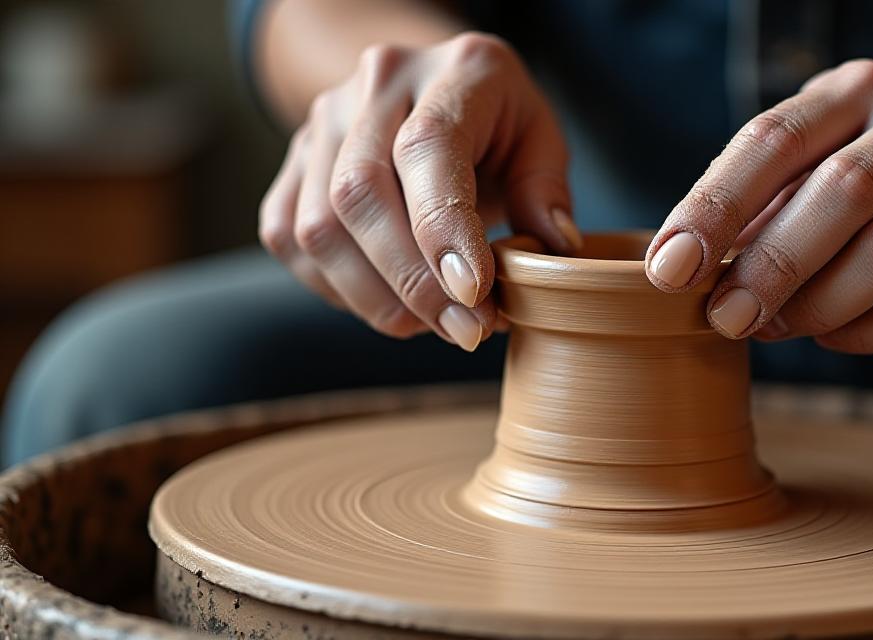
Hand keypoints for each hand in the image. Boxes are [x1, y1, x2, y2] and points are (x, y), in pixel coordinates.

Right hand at [259, 33, 581, 349]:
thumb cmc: (496, 124)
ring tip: (434, 325)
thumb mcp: (540, 139)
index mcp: (455, 70)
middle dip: (413, 281)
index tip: (474, 294)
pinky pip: (290, 239)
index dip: (444, 227)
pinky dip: (338, 289)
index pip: (430, 147)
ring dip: (376, 297)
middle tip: (465, 332)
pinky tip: (390, 303)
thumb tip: (553, 248)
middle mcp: (377, 83)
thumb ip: (545, 190)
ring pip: (318, 226)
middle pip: (361, 191)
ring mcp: (323, 120)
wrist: (431, 88)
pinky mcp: (293, 162)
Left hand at [645, 59, 872, 352]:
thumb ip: (763, 210)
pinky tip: (834, 336)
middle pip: (837, 191)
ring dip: (819, 303)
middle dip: (770, 264)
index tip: (668, 269)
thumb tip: (687, 273)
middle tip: (725, 318)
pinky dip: (868, 332)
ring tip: (778, 327)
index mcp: (857, 91)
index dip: (714, 207)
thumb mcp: (820, 167)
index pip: (773, 140)